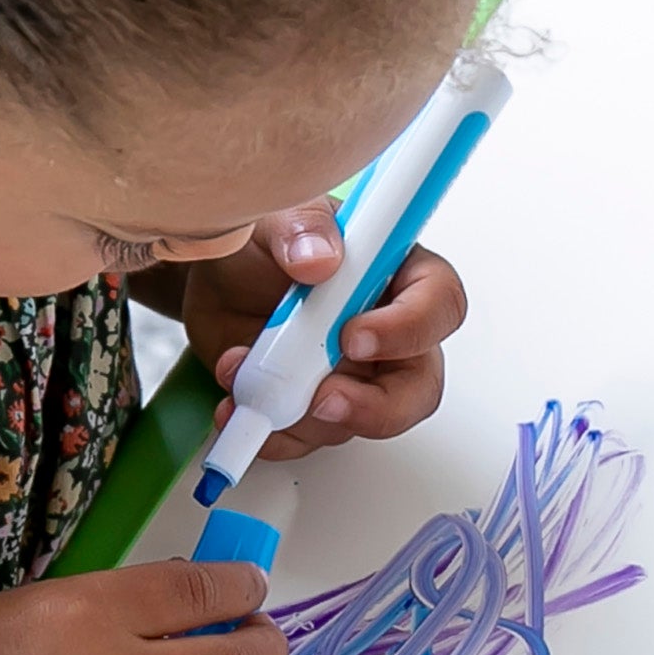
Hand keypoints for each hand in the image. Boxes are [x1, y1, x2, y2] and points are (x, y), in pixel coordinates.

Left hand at [177, 211, 467, 460]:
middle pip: (417, 388)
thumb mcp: (277, 216)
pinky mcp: (316, 408)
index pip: (439, 305)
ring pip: (356, 420)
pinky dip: (272, 432)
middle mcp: (389, 334)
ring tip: (244, 373)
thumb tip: (320, 257)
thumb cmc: (261, 245)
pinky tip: (239, 405)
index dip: (409, 329)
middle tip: (323, 400)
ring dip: (298, 411)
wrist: (214, 281)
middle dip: (373, 407)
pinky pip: (308, 438)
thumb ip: (301, 227)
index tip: (354, 336)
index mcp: (399, 275)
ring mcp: (354, 378)